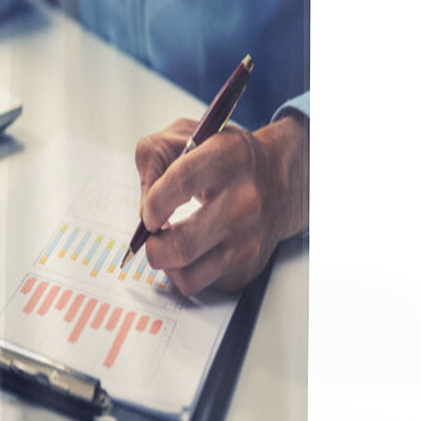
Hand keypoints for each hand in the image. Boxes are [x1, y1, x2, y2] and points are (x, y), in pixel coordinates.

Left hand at [135, 115, 308, 295]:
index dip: (153, 202)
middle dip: (153, 246)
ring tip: (168, 244)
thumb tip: (142, 207)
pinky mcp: (248, 268)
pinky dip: (185, 272)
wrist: (278, 178)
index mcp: (229, 157)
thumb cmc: (224, 157)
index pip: (180, 182)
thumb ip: (153, 159)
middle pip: (182, 244)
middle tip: (153, 235)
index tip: (148, 212)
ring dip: (166, 263)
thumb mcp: (186, 136)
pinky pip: (200, 284)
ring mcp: (250, 239)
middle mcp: (246, 200)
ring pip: (188, 275)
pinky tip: (191, 251)